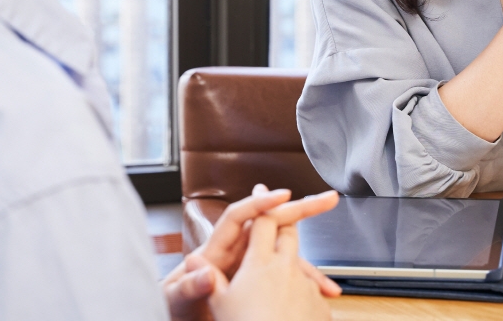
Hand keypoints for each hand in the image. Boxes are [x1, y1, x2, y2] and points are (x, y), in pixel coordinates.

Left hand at [164, 185, 341, 320]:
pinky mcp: (256, 281)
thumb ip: (189, 286)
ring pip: (284, 252)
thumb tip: (203, 274)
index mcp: (215, 250)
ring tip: (331, 254)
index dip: (260, 203)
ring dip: (310, 256)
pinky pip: (285, 275)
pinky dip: (304, 282)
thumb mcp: (175, 300)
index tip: (283, 195)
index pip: (239, 216)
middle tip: (327, 200)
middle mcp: (235, 253)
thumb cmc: (171, 308)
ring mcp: (248, 266)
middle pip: (271, 223)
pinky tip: (321, 291)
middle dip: (300, 210)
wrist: (178, 320)